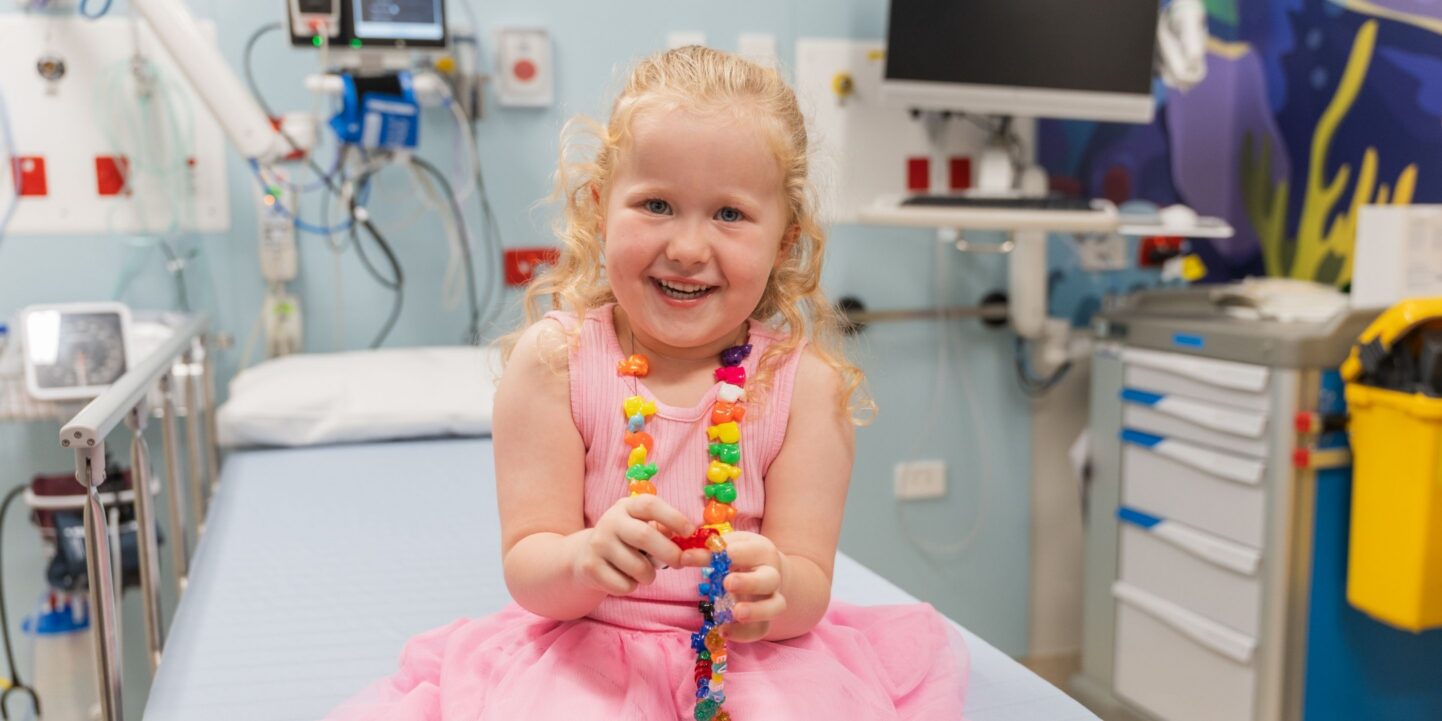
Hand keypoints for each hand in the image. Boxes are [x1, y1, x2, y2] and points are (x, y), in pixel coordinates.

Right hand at [574, 495, 693, 595]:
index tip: (690, 532)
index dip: (673, 517)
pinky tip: (624, 578)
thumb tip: (701, 550)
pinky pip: (623, 585)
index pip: (650, 505)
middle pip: (644, 536)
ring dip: (649, 575)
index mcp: (627, 506)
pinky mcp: (590, 567)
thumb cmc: (627, 542)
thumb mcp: (643, 529)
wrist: (585, 556)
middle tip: (679, 562)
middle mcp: (610, 521)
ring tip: (645, 573)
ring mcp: (598, 543)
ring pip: (637, 566)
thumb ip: (669, 534)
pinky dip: (632, 587)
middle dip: (668, 553)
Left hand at [693, 531, 785, 642]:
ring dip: (756, 611)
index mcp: (762, 551)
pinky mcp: (766, 619)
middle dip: (750, 582)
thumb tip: (685, 555)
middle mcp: (771, 575)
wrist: (764, 571)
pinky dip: (744, 633)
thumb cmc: (741, 555)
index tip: (708, 559)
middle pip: (769, 579)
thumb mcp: (727, 547)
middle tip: (728, 583)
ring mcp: (771, 598)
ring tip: (736, 613)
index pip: (749, 551)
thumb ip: (709, 551)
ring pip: (775, 606)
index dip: (727, 554)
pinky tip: (723, 631)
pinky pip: (761, 629)